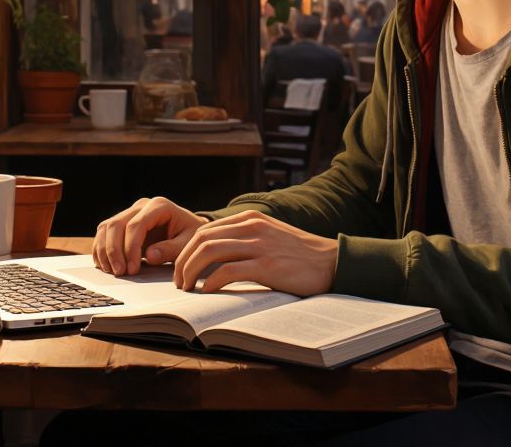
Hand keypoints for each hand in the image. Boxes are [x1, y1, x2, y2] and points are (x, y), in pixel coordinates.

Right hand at [93, 197, 205, 275]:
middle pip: (116, 225)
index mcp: (159, 206)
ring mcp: (130, 212)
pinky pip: (104, 233)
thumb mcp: (188, 243)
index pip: (136, 225)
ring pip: (106, 228)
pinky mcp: (122, 222)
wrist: (188, 229)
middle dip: (114, 251)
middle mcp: (141, 206)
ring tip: (112, 271)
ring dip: (105, 251)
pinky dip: (101, 249)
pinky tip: (105, 265)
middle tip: (120, 273)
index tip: (132, 270)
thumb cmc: (189, 235)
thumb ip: (170, 249)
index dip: (130, 249)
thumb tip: (149, 256)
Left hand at [172, 211, 336, 295]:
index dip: (186, 250)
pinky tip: (207, 292)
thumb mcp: (269, 235)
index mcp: (250, 218)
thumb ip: (245, 238)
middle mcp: (252, 227)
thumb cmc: (299, 255)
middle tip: (179, 282)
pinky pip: (228, 270)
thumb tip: (213, 257)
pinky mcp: (267, 265)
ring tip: (187, 289)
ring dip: (191, 272)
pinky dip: (211, 282)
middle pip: (201, 239)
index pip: (205, 230)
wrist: (332, 262)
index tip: (181, 269)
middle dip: (183, 261)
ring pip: (209, 252)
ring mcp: (260, 245)